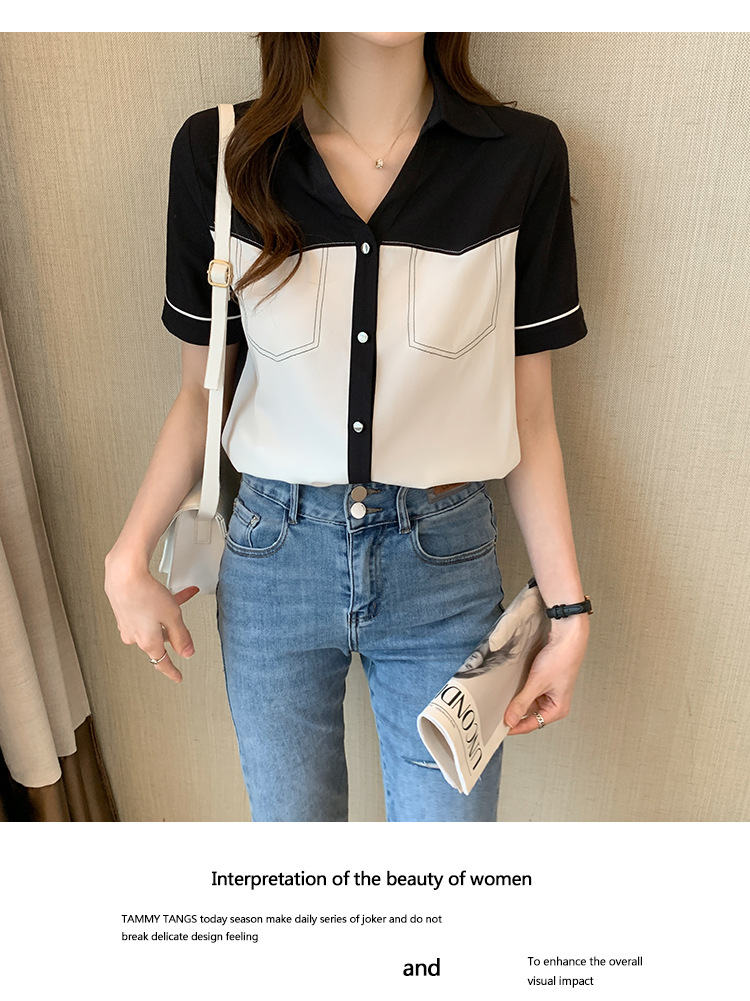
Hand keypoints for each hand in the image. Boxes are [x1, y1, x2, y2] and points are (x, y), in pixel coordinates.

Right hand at [104, 555, 199, 682]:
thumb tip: (187, 652)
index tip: (178, 677)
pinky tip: (166, 591)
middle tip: (182, 618)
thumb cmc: (145, 594)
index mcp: (148, 642)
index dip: (172, 671)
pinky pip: (145, 611)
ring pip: (153, 621)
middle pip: (159, 639)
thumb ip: (181, 636)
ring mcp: (127, 623)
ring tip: (181, 596)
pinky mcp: (123, 610)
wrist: (123, 574)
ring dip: (167, 611)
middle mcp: (134, 636)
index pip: (161, 663)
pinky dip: (157, 604)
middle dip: (172, 629)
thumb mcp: (173, 616)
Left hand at [504, 617, 588, 734]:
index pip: (532, 724)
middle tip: (496, 713)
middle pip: (530, 714)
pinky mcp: (544, 681)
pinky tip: (510, 688)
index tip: (498, 728)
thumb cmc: (561, 659)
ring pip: (528, 702)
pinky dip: (520, 690)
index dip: (515, 726)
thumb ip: (522, 703)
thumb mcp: (537, 683)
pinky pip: (529, 691)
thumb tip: (510, 720)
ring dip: (517, 700)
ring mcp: (549, 692)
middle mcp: (555, 703)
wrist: (567, 636)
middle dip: (514, 713)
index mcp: (558, 709)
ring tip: (502, 699)